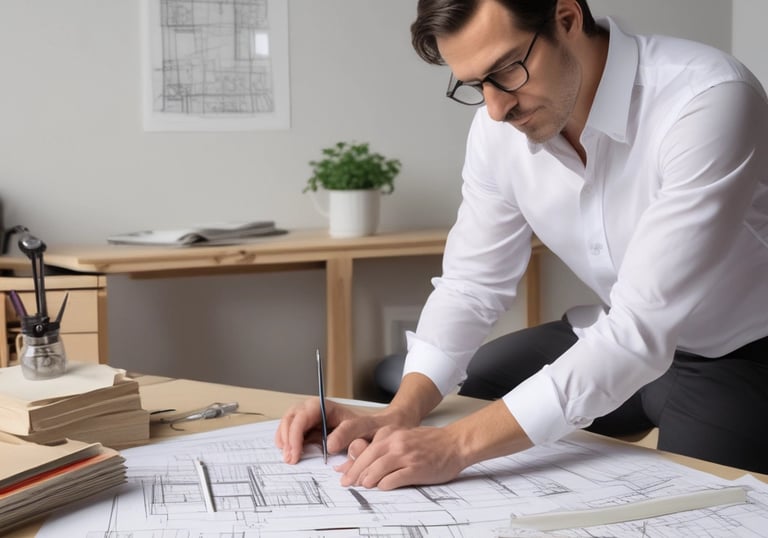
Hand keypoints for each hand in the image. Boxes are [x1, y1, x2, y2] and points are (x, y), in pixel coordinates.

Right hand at [275, 398, 413, 463]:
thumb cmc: (374, 427)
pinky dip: (286, 440)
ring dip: (284, 438)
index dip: (296, 433)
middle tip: (290, 458)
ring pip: (289, 420)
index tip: (296, 452)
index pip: (305, 414)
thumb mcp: (367, 429)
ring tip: (289, 458)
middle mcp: (317, 408)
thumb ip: (352, 435)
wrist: (382, 427)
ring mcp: (312, 417)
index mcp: (329, 407)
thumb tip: (330, 444)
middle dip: (288, 437)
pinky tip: (289, 452)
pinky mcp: (310, 428)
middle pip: (293, 415)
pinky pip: (292, 429)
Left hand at [334, 425, 464, 489]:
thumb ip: (384, 447)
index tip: (343, 472)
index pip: (365, 449)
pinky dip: (384, 485)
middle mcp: (396, 443)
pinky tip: (382, 488)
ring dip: (367, 480)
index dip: (352, 463)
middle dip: (354, 473)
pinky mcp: (415, 469)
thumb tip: (361, 460)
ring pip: (377, 469)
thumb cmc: (430, 442)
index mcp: (391, 434)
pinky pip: (393, 480)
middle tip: (347, 483)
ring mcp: (406, 456)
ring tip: (362, 486)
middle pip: (367, 459)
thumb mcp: (403, 437)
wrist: (455, 443)